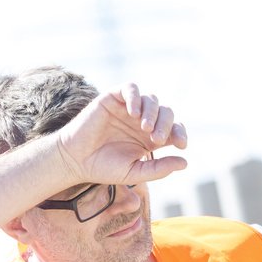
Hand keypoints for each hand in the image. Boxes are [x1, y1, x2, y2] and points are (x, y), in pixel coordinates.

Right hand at [55, 83, 187, 186]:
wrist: (75, 160)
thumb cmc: (103, 168)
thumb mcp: (135, 172)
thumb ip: (159, 169)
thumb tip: (185, 162)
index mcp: (150, 138)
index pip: (174, 129)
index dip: (180, 134)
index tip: (181, 145)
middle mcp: (141, 121)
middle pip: (166, 113)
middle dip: (166, 125)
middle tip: (157, 139)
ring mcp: (128, 108)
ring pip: (151, 100)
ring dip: (152, 113)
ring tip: (144, 128)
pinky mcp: (113, 98)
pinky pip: (130, 89)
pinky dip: (135, 98)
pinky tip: (133, 113)